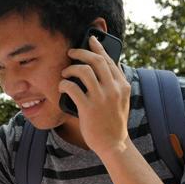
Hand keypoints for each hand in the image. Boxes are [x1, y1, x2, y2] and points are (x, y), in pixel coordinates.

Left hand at [59, 35, 130, 155]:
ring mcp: (101, 98)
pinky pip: (72, 87)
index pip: (109, 60)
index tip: (90, 39)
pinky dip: (64, 84)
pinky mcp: (88, 108)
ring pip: (83, 71)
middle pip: (96, 61)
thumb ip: (116, 84)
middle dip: (81, 52)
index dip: (98, 47)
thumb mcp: (122, 101)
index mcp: (123, 85)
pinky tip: (61, 87)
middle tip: (70, 52)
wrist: (114, 144)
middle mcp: (114, 89)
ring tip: (65, 73)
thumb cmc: (113, 122)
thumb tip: (107, 67)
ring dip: (71, 68)